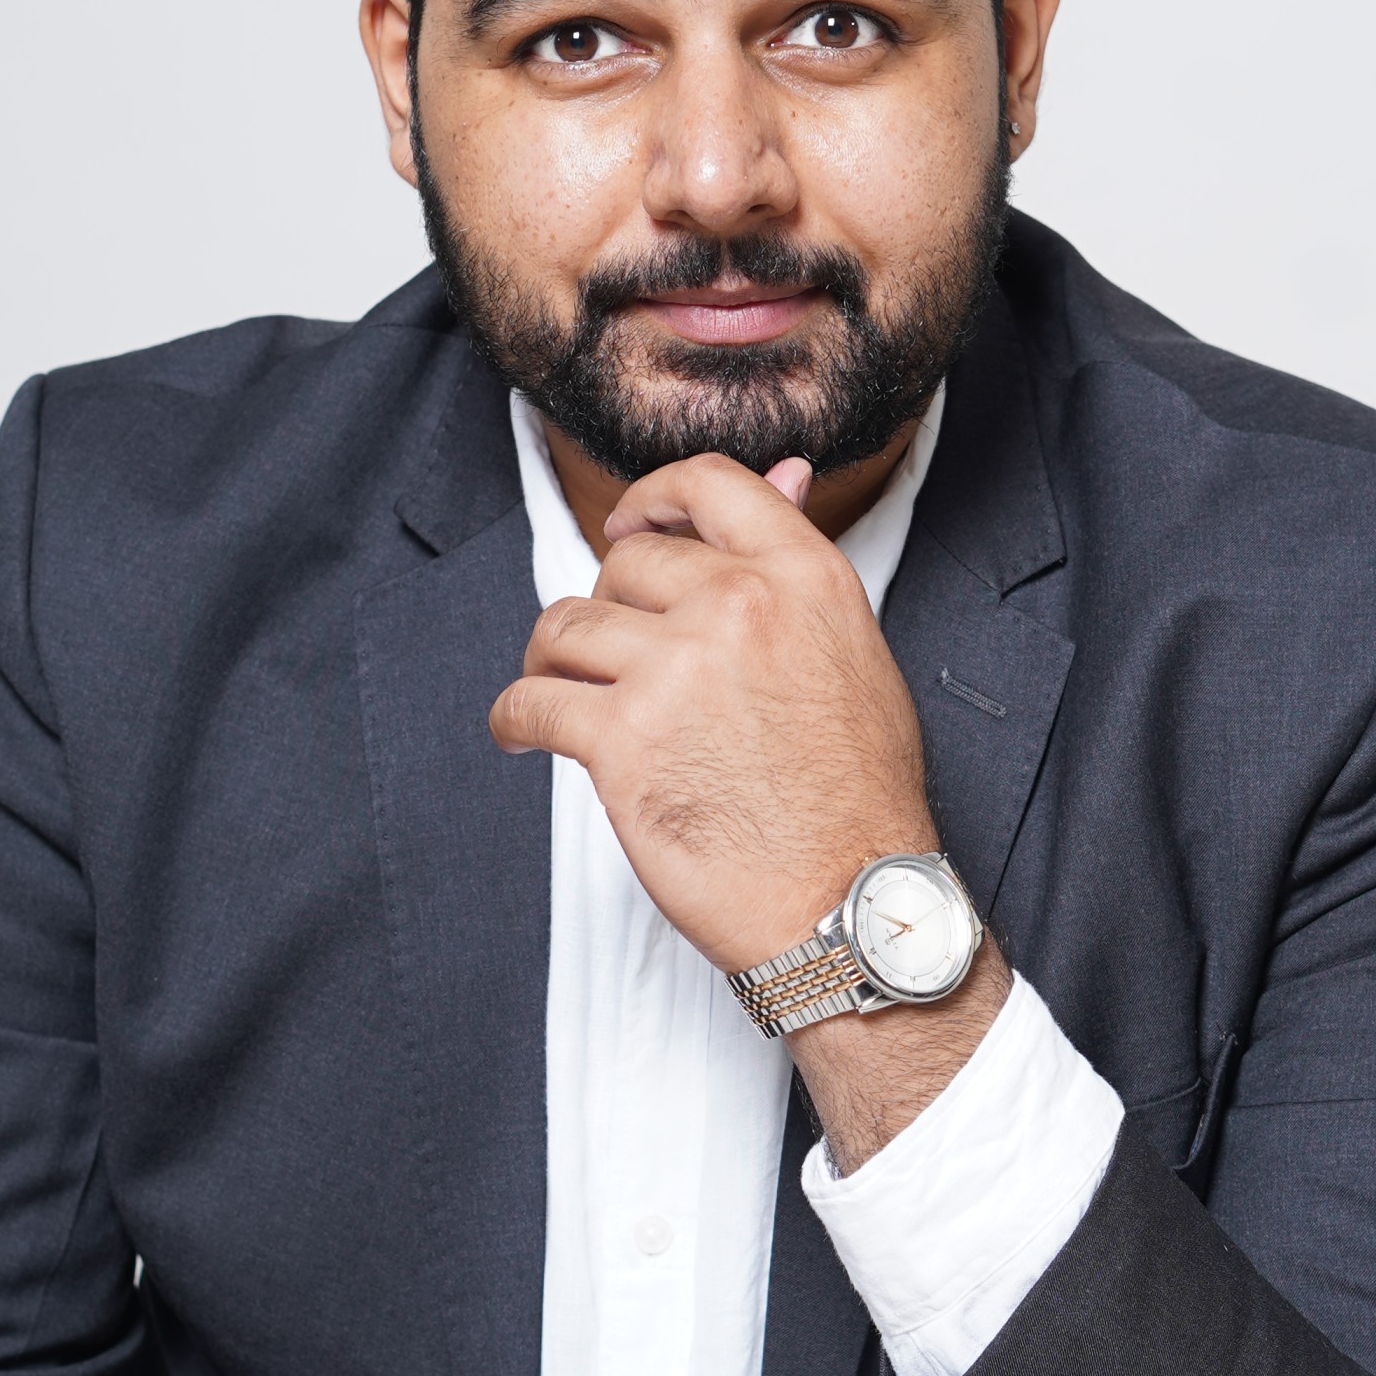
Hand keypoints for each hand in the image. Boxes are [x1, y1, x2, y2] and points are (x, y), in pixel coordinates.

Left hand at [489, 450, 1010, 1163]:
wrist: (853, 904)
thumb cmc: (859, 796)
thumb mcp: (855, 652)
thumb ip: (797, 567)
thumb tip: (784, 471)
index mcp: (802, 576)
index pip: (708, 483)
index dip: (653, 498)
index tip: (630, 527)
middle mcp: (737, 606)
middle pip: (624, 565)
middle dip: (610, 610)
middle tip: (616, 662)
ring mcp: (674, 671)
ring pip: (564, 626)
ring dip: (554, 663)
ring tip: (564, 698)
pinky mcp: (621, 741)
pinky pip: (529, 702)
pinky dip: (515, 721)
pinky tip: (525, 737)